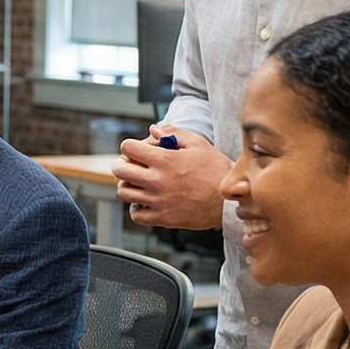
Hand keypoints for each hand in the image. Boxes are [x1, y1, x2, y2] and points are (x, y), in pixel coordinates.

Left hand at [109, 127, 227, 229]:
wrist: (230, 200)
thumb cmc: (216, 169)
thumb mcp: (198, 144)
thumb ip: (173, 133)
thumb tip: (153, 130)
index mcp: (164, 160)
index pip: (128, 147)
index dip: (130, 146)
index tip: (137, 150)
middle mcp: (157, 181)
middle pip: (119, 170)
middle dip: (122, 164)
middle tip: (131, 165)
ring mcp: (158, 201)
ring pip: (123, 192)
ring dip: (127, 185)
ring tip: (138, 183)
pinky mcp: (163, 218)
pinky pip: (135, 215)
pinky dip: (136, 208)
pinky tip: (146, 201)